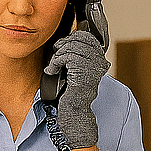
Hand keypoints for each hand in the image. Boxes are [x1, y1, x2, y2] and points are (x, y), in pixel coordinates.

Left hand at [43, 25, 109, 150]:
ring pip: (71, 47)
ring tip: (53, 66)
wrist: (74, 112)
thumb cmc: (72, 93)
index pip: (87, 37)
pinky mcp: (82, 72)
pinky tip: (51, 70)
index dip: (72, 38)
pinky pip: (66, 57)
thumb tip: (68, 38)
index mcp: (99, 61)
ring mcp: (92, 67)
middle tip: (55, 57)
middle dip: (63, 45)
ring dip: (57, 55)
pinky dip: (54, 62)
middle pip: (79, 39)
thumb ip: (76, 55)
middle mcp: (99, 62)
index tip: (61, 48)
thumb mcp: (75, 70)